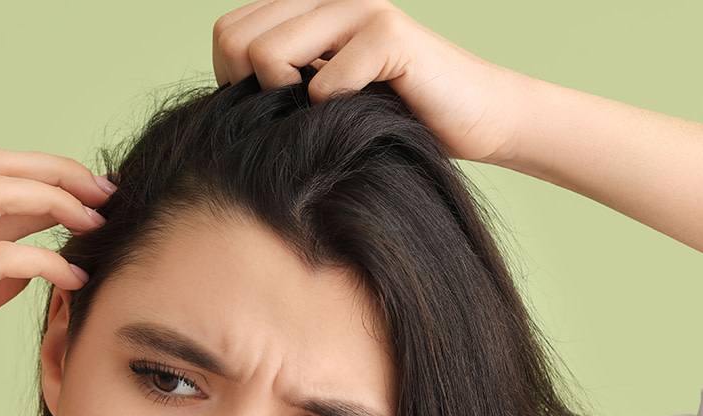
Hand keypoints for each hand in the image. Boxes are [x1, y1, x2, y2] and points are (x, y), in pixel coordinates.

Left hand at [212, 0, 529, 163]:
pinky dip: (334, 109)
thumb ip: (280, 81)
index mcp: (307, 6)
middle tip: (292, 117)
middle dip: (251, 92)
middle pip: (236, 41)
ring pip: (270, 53)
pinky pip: (326, 80)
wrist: (477, 117)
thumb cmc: (396, 114)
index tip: (268, 109)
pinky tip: (360, 112)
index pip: (226, 32)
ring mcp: (359, 8)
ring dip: (288, 102)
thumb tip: (225, 102)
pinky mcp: (390, 34)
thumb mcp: (324, 94)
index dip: (232, 80)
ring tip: (323, 115)